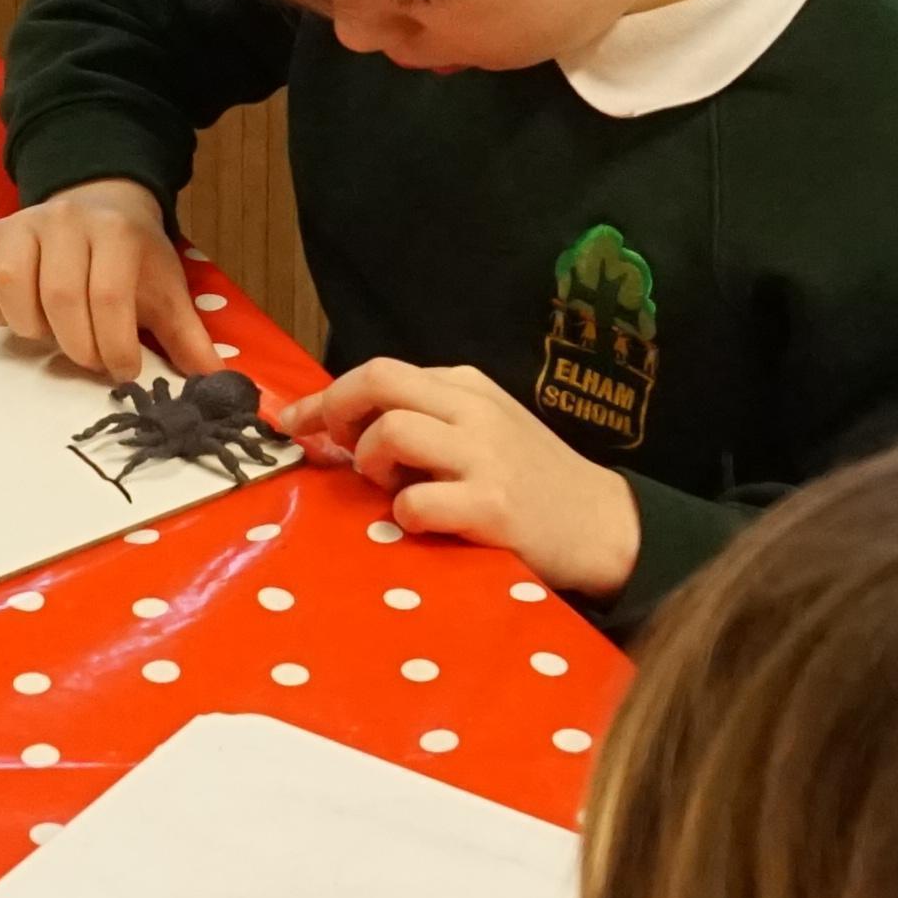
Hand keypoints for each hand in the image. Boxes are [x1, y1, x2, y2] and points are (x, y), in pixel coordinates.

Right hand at [0, 178, 213, 381]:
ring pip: (11, 286)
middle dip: (76, 345)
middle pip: (59, 296)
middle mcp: (65, 219)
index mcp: (115, 232)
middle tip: (89, 360)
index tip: (123, 371)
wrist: (102, 206)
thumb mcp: (167, 292)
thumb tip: (217, 386)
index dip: (114, 346)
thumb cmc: (135, 258)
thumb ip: (188, 340)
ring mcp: (23, 224)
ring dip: (33, 328)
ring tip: (55, 334)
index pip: (108, 296)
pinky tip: (23, 317)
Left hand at [282, 357, 640, 596]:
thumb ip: (427, 420)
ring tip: (389, 488)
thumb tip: (345, 427)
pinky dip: (403, 515)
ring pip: (392, 432)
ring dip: (371, 464)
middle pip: (378, 382)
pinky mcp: (493, 506)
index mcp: (467, 387)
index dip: (326, 397)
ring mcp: (484, 456)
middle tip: (333, 450)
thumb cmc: (532, 481)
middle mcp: (474, 410)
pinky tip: (420, 523)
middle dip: (333, 411)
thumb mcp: (484, 430)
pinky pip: (417, 502)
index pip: (379, 372)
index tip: (294, 422)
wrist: (603, 526)